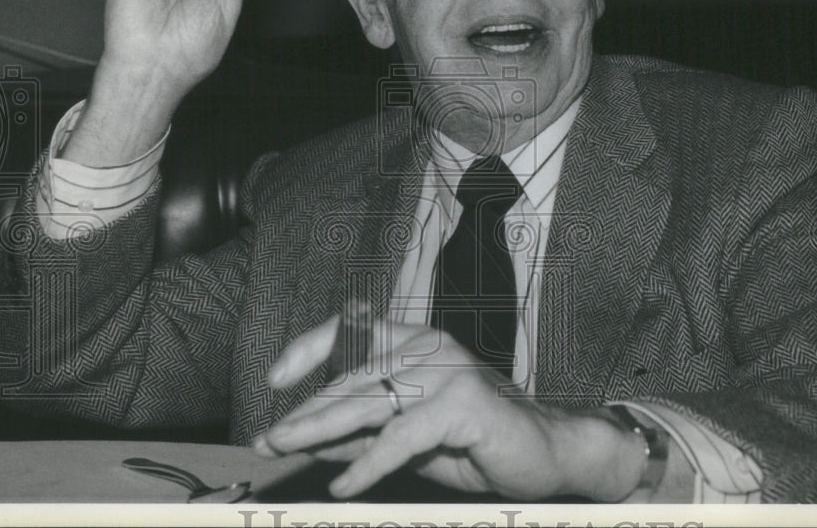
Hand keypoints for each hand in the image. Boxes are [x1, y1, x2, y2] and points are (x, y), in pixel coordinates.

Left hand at [254, 317, 648, 501]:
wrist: (546, 453)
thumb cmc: (476, 441)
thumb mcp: (408, 436)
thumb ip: (363, 433)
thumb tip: (309, 440)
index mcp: (417, 342)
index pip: (352, 332)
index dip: (310, 349)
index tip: (275, 378)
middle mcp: (430, 347)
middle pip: (353, 377)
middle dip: (306, 410)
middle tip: (270, 437)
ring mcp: (447, 371)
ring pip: (370, 402)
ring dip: (321, 430)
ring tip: (288, 450)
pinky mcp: (462, 403)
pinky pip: (401, 435)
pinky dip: (368, 464)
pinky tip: (343, 485)